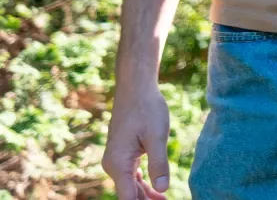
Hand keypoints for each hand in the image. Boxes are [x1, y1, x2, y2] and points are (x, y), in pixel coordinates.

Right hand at [102, 80, 173, 199]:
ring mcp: (117, 161)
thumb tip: (162, 189)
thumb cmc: (147, 108)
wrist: (136, 88)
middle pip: (129, 195)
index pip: (128, 198)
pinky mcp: (123, 155)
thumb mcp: (157, 136)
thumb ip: (159, 164)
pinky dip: (143, 186)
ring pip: (131, 187)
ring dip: (146, 197)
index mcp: (118, 164)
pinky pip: (131, 177)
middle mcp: (113, 165)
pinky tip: (157, 192)